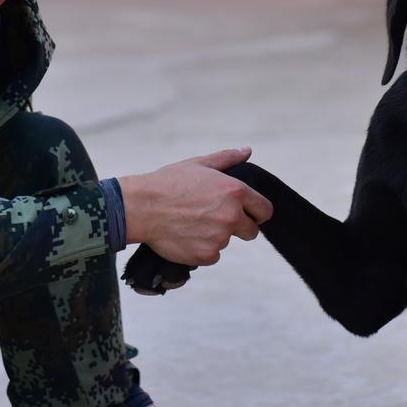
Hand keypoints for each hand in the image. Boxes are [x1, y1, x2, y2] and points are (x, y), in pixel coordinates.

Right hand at [118, 147, 272, 265]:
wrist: (141, 207)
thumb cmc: (168, 183)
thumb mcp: (199, 164)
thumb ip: (228, 158)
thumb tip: (247, 151)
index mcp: (235, 192)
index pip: (265, 211)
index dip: (256, 212)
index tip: (246, 213)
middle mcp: (232, 216)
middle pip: (251, 231)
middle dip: (238, 227)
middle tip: (213, 218)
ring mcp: (220, 238)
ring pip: (227, 242)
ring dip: (215, 236)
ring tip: (191, 223)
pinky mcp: (206, 256)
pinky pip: (212, 255)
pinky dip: (202, 249)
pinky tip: (186, 235)